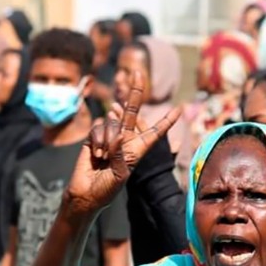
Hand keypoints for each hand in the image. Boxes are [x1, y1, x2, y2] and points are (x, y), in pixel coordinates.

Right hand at [64, 71, 181, 216]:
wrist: (86, 193)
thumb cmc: (107, 189)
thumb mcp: (121, 174)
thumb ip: (121, 153)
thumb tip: (118, 134)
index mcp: (138, 149)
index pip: (155, 132)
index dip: (167, 121)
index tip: (180, 110)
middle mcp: (125, 139)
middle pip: (132, 111)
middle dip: (134, 92)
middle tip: (138, 73)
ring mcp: (109, 136)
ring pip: (111, 123)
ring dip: (107, 140)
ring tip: (103, 157)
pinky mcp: (93, 136)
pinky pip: (98, 127)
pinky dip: (97, 140)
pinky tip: (96, 154)